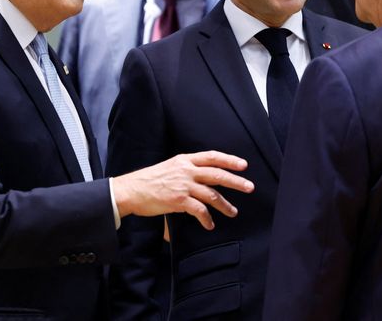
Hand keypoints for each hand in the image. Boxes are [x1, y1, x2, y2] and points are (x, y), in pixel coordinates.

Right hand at [112, 151, 254, 229]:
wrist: (131, 190)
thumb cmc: (149, 180)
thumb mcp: (170, 167)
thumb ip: (187, 169)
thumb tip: (203, 177)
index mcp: (185, 160)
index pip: (212, 156)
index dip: (229, 160)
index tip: (243, 165)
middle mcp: (186, 170)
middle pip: (217, 174)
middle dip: (236, 181)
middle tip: (249, 187)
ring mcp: (183, 185)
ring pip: (212, 194)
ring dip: (225, 205)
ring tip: (233, 212)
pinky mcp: (179, 200)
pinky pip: (200, 210)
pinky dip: (207, 218)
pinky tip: (210, 224)